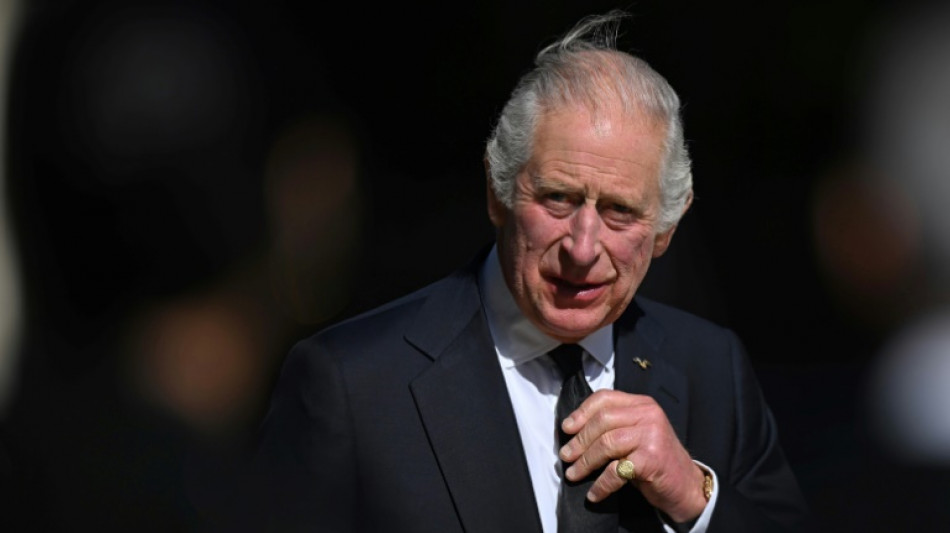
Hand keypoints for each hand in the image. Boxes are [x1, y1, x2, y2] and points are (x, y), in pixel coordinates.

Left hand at [559, 390, 707, 522]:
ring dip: (585, 462)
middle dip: (579, 440)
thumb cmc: (656, 460)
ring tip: (573, 474)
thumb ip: (614, 425)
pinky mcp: (652, 459)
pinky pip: (616, 470)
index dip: (581, 412)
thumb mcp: (637, 434)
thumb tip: (573, 430)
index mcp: (642, 404)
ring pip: (606, 443)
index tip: (566, 428)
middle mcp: (648, 415)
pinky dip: (601, 484)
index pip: (605, 398)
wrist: (686, 485)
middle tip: (566, 456)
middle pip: (602, 420)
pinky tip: (594, 493)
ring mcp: (652, 435)